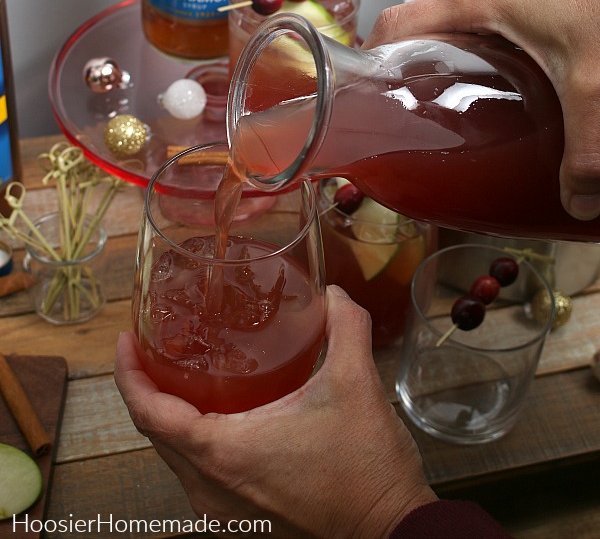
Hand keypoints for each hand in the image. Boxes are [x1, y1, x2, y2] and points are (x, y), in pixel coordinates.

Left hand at [115, 285, 435, 538]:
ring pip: (174, 457)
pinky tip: (216, 412)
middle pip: (155, 433)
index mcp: (225, 453)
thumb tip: (332, 294)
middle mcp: (212, 489)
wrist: (392, 531)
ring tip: (180, 371)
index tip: (126, 339)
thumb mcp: (356, 383)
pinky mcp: (241, 521)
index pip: (149, 413)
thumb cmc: (367, 468)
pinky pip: (196, 475)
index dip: (128, 374)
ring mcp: (224, 512)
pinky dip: (192, 440)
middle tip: (153, 344)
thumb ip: (345, 326)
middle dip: (146, 386)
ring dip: (169, 415)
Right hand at [363, 0, 599, 220]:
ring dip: (463, 55)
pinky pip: (500, 11)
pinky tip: (524, 74)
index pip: (397, 25)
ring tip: (477, 99)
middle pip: (430, 25)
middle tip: (432, 115)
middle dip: (423, 69)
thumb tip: (578, 202)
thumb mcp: (597, 91)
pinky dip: (497, 41)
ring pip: (468, 18)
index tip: (367, 101)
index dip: (372, 62)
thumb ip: (585, 157)